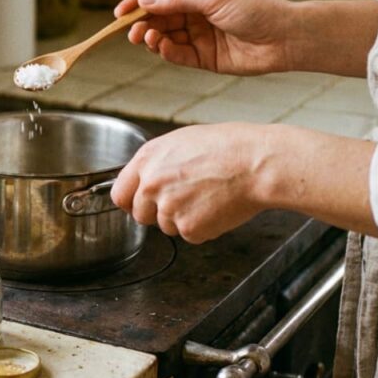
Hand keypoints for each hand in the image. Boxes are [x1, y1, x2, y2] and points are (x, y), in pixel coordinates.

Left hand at [110, 123, 269, 243]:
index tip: (140, 204)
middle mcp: (151, 184)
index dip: (132, 201)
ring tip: (208, 197)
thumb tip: (147, 178)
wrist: (256, 163)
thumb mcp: (182, 142)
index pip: (120, 193)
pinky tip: (218, 208)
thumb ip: (158, 163)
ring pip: (166, 227)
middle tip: (186, 200)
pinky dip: (204, 228)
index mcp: (147, 159)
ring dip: (184, 219)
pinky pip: (190, 235)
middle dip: (158, 213)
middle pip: (140, 215)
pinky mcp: (188, 227)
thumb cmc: (228, 147)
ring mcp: (168, 208)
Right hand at [114, 0, 295, 74]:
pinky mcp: (203, 58)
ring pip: (164, 38)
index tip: (118, 13)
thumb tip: (145, 1)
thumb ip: (177, 1)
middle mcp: (196, 13)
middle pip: (158, 18)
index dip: (137, 3)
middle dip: (141, 24)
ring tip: (146, 38)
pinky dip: (166, 52)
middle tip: (130, 31)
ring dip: (151, 38)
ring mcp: (199, 36)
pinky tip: (161, 48)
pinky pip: (177, 55)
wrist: (284, 39)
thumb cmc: (256, 10)